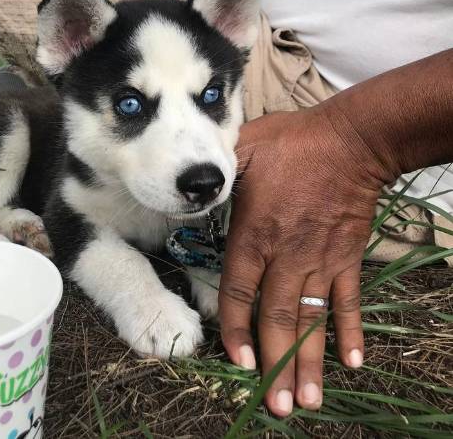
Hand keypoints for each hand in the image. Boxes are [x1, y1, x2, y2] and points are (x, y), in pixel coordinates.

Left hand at [219, 106, 387, 416]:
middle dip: (276, 363)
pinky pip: (349, 301)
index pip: (239, 291)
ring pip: (312, 320)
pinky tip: (354, 363)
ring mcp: (321, 260)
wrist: (352, 139)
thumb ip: (216, 177)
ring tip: (307, 399)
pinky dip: (351, 331)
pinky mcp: (347, 258)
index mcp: (255, 234)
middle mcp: (287, 255)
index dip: (236, 329)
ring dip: (310, 361)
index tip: (238, 361)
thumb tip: (190, 190)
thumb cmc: (292, 142)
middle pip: (277, 318)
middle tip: (275, 405)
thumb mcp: (242, 150)